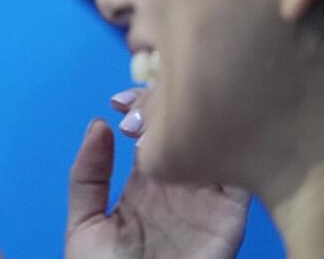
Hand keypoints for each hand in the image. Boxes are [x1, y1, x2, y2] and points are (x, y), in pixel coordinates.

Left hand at [64, 91, 249, 258]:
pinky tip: (204, 137)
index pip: (152, 132)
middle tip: (150, 99)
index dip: (141, 107)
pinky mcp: (230, 221)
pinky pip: (240, 180)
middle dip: (171, 106)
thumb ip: (87, 176)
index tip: (121, 99)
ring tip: (173, 113)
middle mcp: (181, 187)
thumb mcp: (83, 224)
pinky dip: (230, 154)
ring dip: (201, 125)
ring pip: (215, 148)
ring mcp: (208, 201)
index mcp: (146, 184)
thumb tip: (99, 123)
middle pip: (187, 133)